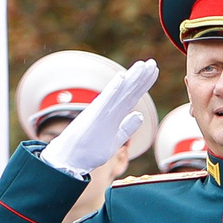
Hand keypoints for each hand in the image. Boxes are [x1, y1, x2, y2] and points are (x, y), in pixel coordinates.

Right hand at [39, 60, 158, 178]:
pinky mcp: (95, 116)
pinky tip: (122, 77)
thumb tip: (140, 116)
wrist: (69, 159)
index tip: (153, 72)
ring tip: (144, 65)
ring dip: (131, 78)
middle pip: (128, 90)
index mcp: (113, 114)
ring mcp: (101, 111)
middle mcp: (108, 109)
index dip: (143, 85)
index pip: (131, 96)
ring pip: (120, 92)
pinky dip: (114, 89)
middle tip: (152, 62)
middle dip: (140, 77)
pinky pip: (106, 100)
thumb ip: (127, 127)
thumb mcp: (115, 139)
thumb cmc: (89, 149)